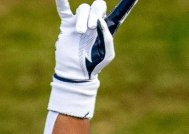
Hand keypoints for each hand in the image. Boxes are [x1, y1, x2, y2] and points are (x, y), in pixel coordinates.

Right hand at [49, 0, 132, 117]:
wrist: (76, 72)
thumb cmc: (94, 64)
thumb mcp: (107, 54)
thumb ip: (108, 37)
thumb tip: (101, 20)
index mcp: (106, 27)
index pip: (118, 11)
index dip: (126, 3)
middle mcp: (94, 22)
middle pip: (97, 6)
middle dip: (94, 14)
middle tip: (91, 27)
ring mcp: (80, 22)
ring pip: (82, 9)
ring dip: (82, 19)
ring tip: (81, 32)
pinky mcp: (67, 25)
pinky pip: (64, 10)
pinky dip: (61, 2)